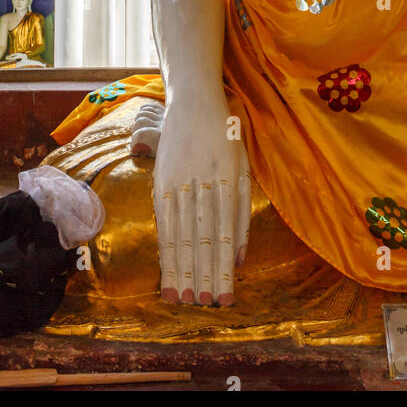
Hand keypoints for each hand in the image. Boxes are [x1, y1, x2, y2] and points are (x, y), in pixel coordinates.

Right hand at [153, 97, 250, 306]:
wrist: (195, 101)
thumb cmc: (226, 138)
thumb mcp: (245, 169)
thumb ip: (243, 214)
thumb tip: (240, 258)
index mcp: (231, 181)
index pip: (226, 234)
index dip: (223, 268)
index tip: (224, 297)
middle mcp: (205, 183)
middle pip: (203, 238)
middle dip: (203, 275)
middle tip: (204, 305)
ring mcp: (180, 182)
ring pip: (181, 233)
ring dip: (182, 269)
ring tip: (183, 298)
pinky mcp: (162, 181)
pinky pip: (164, 221)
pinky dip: (165, 248)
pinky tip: (167, 270)